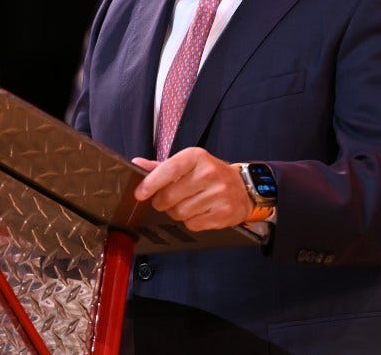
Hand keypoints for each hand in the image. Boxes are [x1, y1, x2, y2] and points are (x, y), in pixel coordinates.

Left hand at [131, 147, 253, 230]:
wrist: (243, 187)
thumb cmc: (210, 174)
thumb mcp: (188, 164)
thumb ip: (160, 166)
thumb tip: (136, 163)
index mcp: (197, 157)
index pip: (169, 169)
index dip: (151, 183)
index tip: (139, 193)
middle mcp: (209, 173)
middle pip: (170, 196)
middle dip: (162, 202)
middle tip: (166, 200)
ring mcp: (218, 194)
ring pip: (180, 213)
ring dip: (176, 212)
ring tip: (186, 204)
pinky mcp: (223, 213)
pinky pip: (193, 224)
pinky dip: (190, 221)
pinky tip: (199, 212)